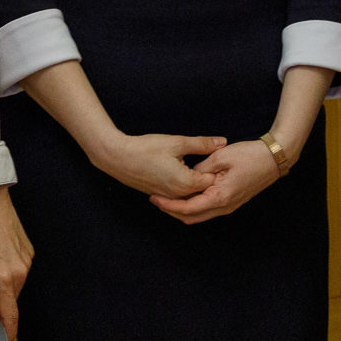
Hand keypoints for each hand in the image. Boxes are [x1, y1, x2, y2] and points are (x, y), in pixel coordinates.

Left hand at [0, 185, 32, 339]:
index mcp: (3, 278)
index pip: (10, 314)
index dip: (9, 331)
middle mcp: (20, 272)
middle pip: (11, 299)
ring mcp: (28, 260)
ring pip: (16, 285)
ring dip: (4, 284)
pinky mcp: (30, 250)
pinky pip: (20, 270)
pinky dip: (9, 271)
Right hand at [91, 131, 222, 199]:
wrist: (118, 158)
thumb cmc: (147, 149)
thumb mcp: (177, 142)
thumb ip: (202, 144)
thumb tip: (223, 142)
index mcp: (186, 183)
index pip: (213, 182)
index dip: (219, 170)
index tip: (222, 158)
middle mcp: (178, 195)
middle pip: (203, 191)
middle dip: (211, 178)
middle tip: (216, 162)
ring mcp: (168, 197)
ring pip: (191, 194)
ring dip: (199, 183)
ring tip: (201, 166)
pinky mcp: (160, 195)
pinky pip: (180, 195)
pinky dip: (186, 186)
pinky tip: (187, 172)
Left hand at [150, 140, 281, 223]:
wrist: (274, 158)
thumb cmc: (250, 155)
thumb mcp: (221, 157)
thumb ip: (200, 170)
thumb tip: (186, 177)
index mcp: (220, 197)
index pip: (187, 208)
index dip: (168, 205)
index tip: (154, 197)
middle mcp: (224, 207)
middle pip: (191, 218)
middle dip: (171, 211)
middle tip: (156, 199)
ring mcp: (228, 207)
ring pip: (199, 216)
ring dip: (181, 210)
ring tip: (166, 197)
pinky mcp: (231, 202)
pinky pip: (207, 210)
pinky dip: (193, 206)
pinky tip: (185, 195)